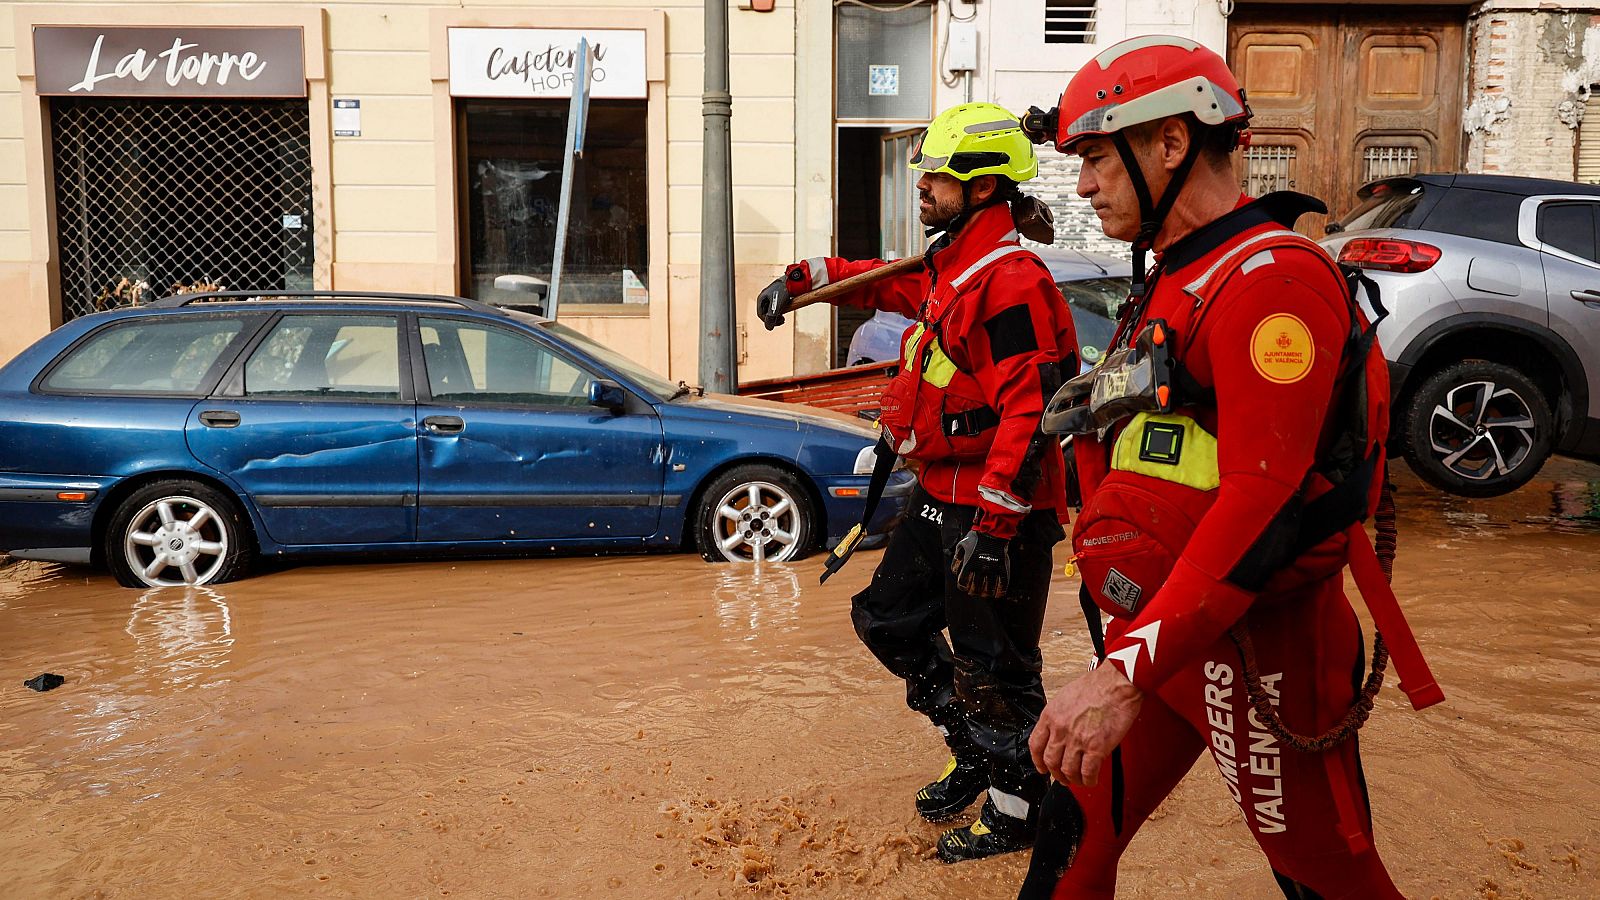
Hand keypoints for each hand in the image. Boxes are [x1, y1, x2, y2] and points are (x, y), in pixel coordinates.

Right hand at [756, 277, 789, 330]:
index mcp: (761, 298)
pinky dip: (781, 311)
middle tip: (782, 320)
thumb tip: (769, 328)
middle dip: (773, 319)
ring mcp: (772, 297)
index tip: (775, 324)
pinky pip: (778, 307)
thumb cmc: (784, 290)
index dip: (767, 321)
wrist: (794, 280)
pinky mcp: (779, 296)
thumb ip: (771, 317)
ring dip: (777, 316)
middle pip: (766, 313)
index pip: (761, 315)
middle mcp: (765, 297)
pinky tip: (786, 311)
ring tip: (783, 318)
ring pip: (772, 310)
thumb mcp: (776, 305)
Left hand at [950, 529, 1009, 598]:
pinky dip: (1000, 592)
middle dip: (973, 591)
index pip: (963, 583)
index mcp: (969, 564)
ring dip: (985, 593)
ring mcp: (993, 569)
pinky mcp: (1003, 568)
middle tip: (974, 591)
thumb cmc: (976, 538)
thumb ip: (957, 559)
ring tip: (985, 593)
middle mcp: (980, 569)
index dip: (963, 587)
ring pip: (988, 589)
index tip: (965, 587)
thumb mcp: (961, 546)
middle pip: (975, 589)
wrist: (993, 531)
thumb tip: (955, 571)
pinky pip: (1003, 584)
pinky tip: (997, 594)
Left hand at [1029, 661, 1142, 785]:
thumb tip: (1060, 731)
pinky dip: (1088, 780)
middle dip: (1056, 773)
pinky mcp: (1096, 748)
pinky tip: (1091, 779)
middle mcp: (1060, 729)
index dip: (1038, 760)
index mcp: (1051, 715)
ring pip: (1068, 770)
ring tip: (1078, 780)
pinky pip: (1087, 772)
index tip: (1042, 767)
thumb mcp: (1066, 697)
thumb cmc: (1097, 685)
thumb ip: (1060, 716)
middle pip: (1051, 761)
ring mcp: (1077, 740)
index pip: (1036, 745)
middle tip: (1062, 777)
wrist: (1116, 684)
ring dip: (1072, 779)